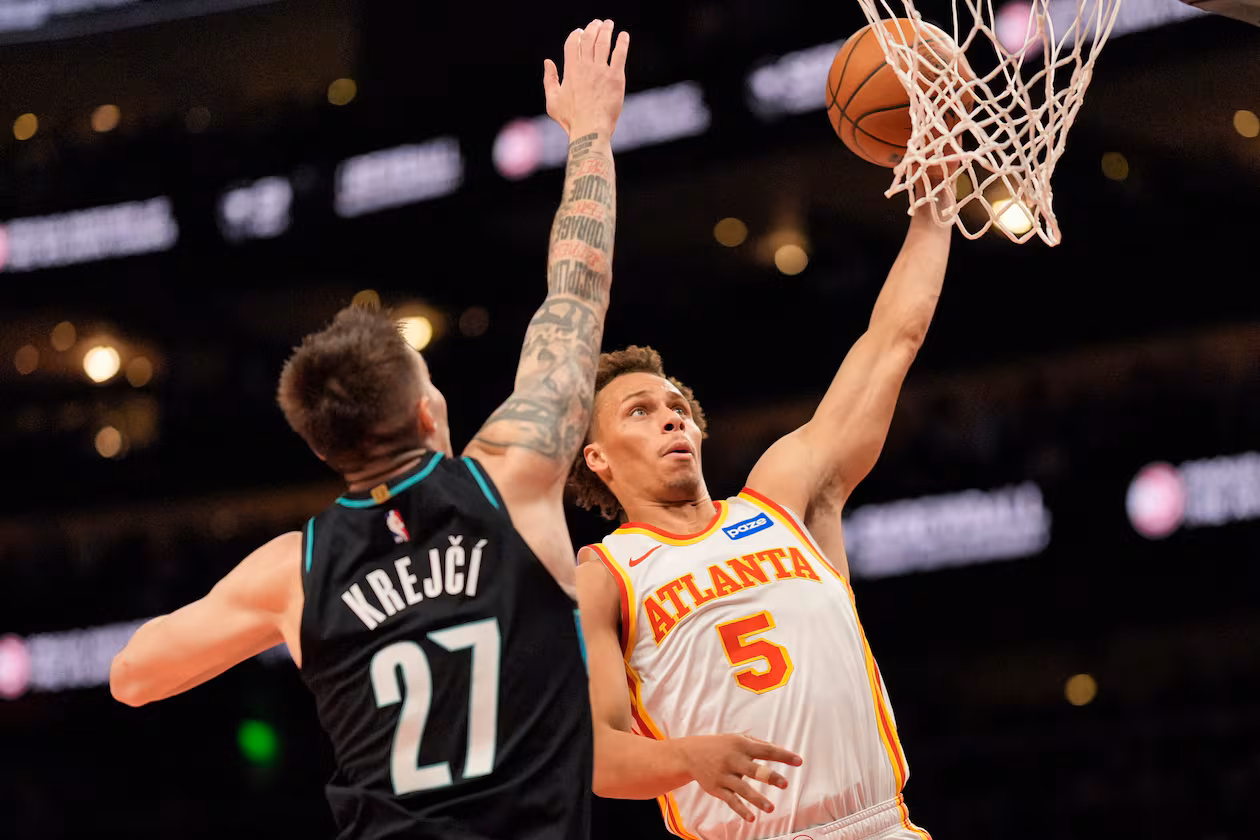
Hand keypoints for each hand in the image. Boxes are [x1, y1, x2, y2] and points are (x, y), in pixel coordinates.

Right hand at [543, 19, 629, 139]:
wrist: (589, 129)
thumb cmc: (570, 119)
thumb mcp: (552, 101)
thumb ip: (549, 79)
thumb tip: (547, 61)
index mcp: (570, 71)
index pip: (573, 44)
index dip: (577, 35)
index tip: (581, 31)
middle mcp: (585, 67)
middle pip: (589, 39)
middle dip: (593, 28)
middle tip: (598, 24)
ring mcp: (601, 71)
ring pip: (603, 43)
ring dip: (606, 30)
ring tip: (609, 24)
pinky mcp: (615, 78)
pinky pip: (620, 55)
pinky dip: (622, 43)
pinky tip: (624, 36)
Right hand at [675, 734, 801, 822]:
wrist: (689, 754)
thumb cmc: (720, 745)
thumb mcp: (737, 738)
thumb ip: (758, 744)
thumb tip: (780, 751)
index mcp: (741, 745)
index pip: (766, 750)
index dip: (783, 755)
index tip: (798, 761)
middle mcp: (733, 760)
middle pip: (754, 770)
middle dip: (770, 777)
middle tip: (785, 784)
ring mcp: (724, 776)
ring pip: (743, 789)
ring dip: (757, 799)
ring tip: (770, 809)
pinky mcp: (717, 789)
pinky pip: (731, 801)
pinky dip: (741, 810)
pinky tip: (751, 818)